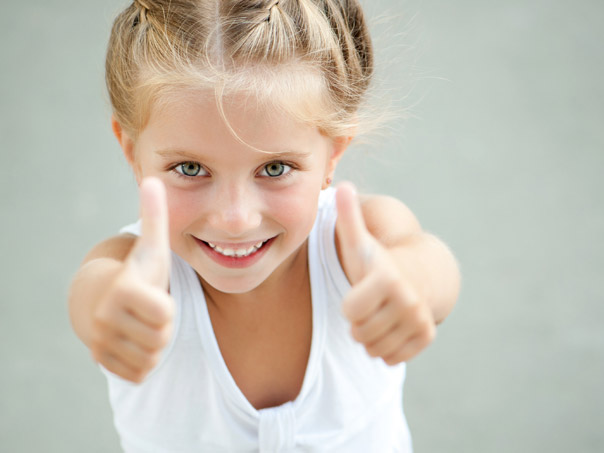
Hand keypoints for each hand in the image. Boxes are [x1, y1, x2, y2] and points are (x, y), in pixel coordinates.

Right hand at [90, 177, 173, 382]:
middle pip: (160, 338)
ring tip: (143, 324)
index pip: (165, 314)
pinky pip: (140, 371)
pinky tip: (135, 339)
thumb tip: (154, 179)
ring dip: (155, 343)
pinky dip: (144, 360)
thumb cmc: (138, 272)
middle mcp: (105, 318)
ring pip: (151, 357)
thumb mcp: (151, 247)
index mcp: (122, 290)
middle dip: (162, 327)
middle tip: (150, 311)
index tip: (154, 294)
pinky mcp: (103, 363)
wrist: (102, 299)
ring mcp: (101, 343)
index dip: (167, 306)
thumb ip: (155, 216)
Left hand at [335, 183, 435, 364]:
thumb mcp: (359, 240)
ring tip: (377, 316)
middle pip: (360, 333)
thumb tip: (341, 184)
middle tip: (369, 305)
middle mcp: (408, 300)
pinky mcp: (426, 337)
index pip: (350, 311)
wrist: (415, 277)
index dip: (348, 304)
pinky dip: (385, 348)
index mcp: (387, 277)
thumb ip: (348, 216)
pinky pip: (390, 358)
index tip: (359, 290)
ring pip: (374, 348)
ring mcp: (420, 320)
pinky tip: (389, 328)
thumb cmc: (376, 261)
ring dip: (370, 336)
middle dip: (358, 322)